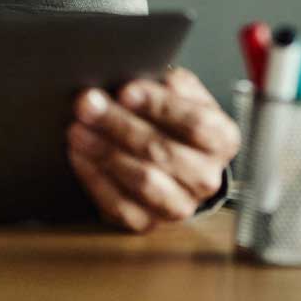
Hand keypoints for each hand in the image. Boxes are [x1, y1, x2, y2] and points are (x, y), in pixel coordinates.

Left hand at [66, 66, 240, 232]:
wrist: (176, 166)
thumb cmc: (176, 124)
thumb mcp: (184, 96)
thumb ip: (173, 85)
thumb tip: (151, 78)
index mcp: (222, 139)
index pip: (196, 124)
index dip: (159, 106)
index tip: (126, 90)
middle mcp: (207, 177)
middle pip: (163, 151)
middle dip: (120, 124)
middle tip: (88, 104)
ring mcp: (179, 205)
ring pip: (143, 180)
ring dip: (105, 151)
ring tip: (78, 129)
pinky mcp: (149, 223)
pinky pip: (120, 206)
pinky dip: (96, 178)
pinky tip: (80, 155)